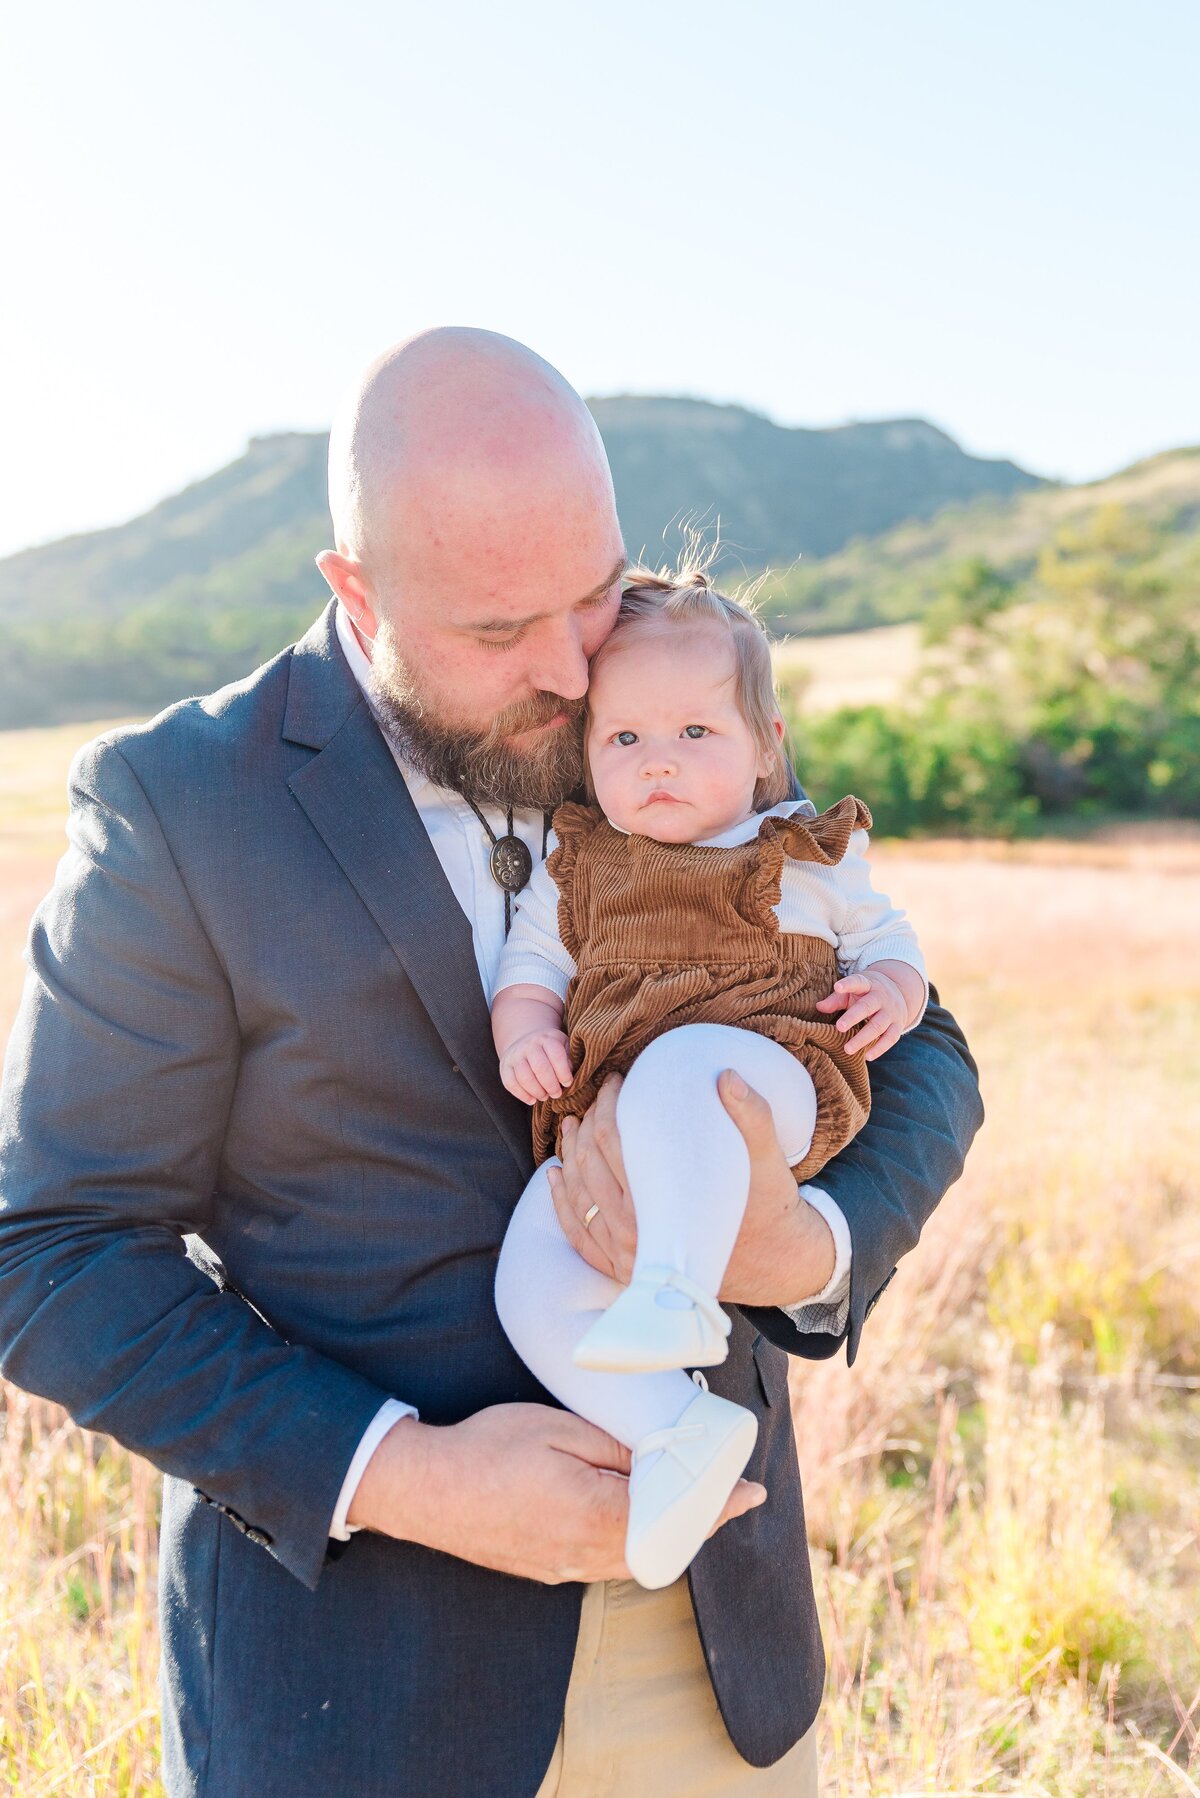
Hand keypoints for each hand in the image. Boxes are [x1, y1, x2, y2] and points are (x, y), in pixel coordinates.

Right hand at [348, 1405, 764, 1582]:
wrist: (425, 1490)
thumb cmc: (488, 1448)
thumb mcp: (558, 1428)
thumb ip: (615, 1447)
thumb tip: (658, 1455)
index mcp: (596, 1514)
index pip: (675, 1515)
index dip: (719, 1506)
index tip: (753, 1494)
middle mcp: (586, 1552)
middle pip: (663, 1546)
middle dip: (699, 1521)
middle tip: (727, 1495)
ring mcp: (564, 1567)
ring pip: (635, 1559)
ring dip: (667, 1535)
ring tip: (688, 1503)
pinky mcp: (546, 1569)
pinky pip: (605, 1563)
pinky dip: (633, 1544)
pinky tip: (633, 1519)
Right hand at [499, 1027, 573, 1102]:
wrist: (525, 1041)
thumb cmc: (549, 1050)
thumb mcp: (563, 1047)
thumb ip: (568, 1061)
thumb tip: (567, 1079)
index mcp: (547, 1039)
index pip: (556, 1054)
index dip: (564, 1072)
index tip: (567, 1083)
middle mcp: (529, 1045)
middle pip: (540, 1067)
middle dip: (551, 1085)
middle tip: (557, 1094)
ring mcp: (515, 1055)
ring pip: (524, 1077)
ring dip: (537, 1092)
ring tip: (545, 1096)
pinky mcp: (504, 1066)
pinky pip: (511, 1084)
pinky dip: (522, 1095)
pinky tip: (532, 1100)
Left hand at [548, 1071, 835, 1308]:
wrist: (775, 1262)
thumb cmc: (769, 1205)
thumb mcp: (768, 1158)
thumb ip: (752, 1115)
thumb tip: (727, 1075)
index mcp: (664, 1203)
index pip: (612, 1141)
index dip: (607, 1104)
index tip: (615, 1080)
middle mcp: (636, 1233)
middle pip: (587, 1166)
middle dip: (586, 1125)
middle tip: (596, 1098)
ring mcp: (626, 1256)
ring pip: (577, 1198)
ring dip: (568, 1157)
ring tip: (572, 1126)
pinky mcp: (624, 1269)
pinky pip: (579, 1236)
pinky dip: (561, 1204)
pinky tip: (555, 1176)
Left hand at [815, 969, 906, 1059]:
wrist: (900, 991)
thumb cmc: (866, 993)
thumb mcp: (853, 991)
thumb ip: (836, 999)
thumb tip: (818, 1007)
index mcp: (868, 984)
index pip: (858, 982)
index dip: (848, 984)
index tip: (837, 987)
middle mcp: (882, 997)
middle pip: (868, 1006)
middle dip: (853, 1017)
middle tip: (839, 1027)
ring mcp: (891, 1012)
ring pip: (878, 1025)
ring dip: (863, 1038)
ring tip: (847, 1049)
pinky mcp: (898, 1025)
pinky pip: (890, 1038)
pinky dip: (880, 1048)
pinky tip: (867, 1057)